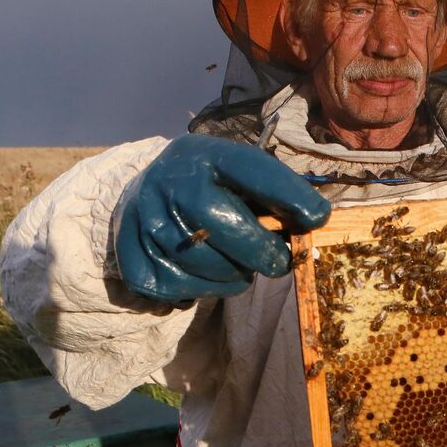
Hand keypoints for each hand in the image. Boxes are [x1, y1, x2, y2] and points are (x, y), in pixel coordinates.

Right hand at [114, 134, 330, 301]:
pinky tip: (204, 276)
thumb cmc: (218, 186)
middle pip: (222, 225)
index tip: (317, 217)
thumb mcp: (244, 175)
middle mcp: (171, 181)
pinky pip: (175, 289)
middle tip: (278, 261)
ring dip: (232, 277)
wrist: (154, 187)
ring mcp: (144, 216)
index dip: (289, 195)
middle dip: (260, 252)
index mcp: (208, 155)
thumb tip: (314, 222)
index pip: (252, 171)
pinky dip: (198, 291)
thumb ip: (277, 194)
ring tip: (235, 265)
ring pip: (202, 267)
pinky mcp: (129, 252)